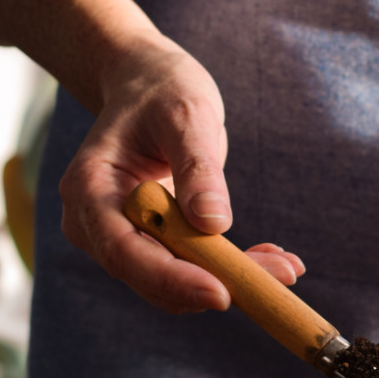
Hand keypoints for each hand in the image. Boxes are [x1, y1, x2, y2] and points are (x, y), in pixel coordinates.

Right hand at [58, 38, 304, 312]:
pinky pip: (194, 267)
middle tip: (280, 275)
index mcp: (90, 189)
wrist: (148, 84)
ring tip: (288, 267)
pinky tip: (276, 259)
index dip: (172, 279)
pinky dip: (234, 268)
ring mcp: (125, 237)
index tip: (221, 293)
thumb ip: (198, 168)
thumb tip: (214, 223)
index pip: (124, 251)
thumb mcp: (186, 114)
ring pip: (179, 279)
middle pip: (154, 276)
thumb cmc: (162, 90)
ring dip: (235, 279)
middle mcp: (97, 224)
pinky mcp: (155, 242)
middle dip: (217, 282)